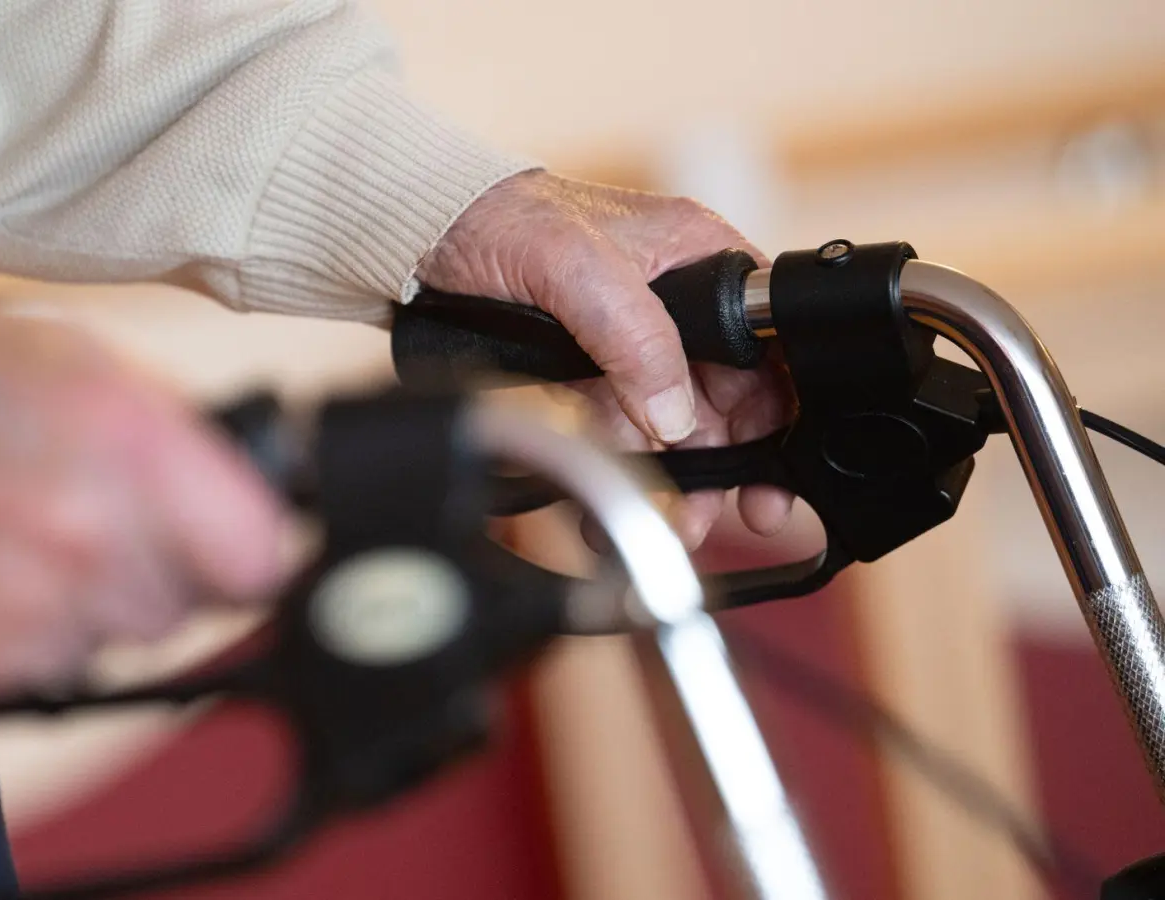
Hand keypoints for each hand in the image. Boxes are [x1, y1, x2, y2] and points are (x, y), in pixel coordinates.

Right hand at [0, 310, 288, 707]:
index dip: (240, 551)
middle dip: (151, 573)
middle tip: (86, 523)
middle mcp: (88, 538)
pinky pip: (34, 675)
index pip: (257, 560)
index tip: (223, 546)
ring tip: (15, 541)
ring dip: (81, 609)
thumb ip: (176, 433)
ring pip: (108, 646)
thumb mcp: (81, 359)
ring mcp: (26, 614)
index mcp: (134, 449)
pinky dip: (12, 639)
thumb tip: (250, 486)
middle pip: (181, 609)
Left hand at [419, 170, 793, 547]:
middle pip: (726, 397)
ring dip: (677, 481)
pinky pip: (621, 435)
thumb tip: (675, 415)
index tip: (775, 462)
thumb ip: (636, 335)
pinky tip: (607, 511)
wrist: (429, 236)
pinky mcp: (592, 376)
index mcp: (698, 257)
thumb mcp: (578, 264)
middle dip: (729, 462)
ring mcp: (633, 345)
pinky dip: (622, 473)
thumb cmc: (506, 217)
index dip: (776, 405)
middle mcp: (675, 305)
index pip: (763, 340)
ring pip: (676, 428)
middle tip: (724, 513)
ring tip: (670, 523)